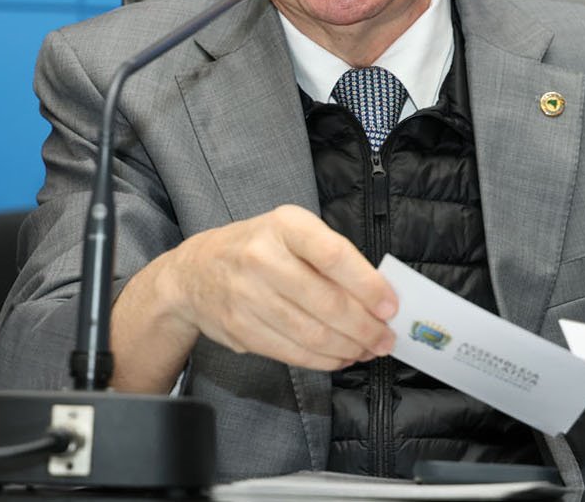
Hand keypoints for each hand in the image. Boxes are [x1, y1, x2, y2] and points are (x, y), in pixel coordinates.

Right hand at [164, 204, 397, 370]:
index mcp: (285, 225)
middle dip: (364, 327)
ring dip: (348, 348)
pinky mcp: (241, 329)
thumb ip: (332, 256)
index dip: (367, 285)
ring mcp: (248, 296)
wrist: (194, 272)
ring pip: (311, 333)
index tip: (390, 306)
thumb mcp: (292, 232)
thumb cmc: (258, 247)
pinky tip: (341, 357)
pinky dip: (323, 360)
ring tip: (368, 349)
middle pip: (325, 302)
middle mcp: (262, 258)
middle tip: (387, 338)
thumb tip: (377, 296)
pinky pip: (292, 352)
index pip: (333, 255)